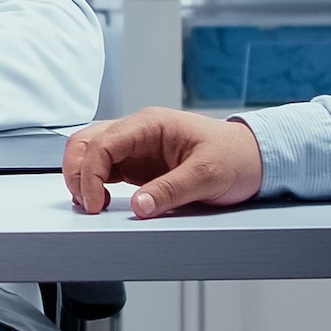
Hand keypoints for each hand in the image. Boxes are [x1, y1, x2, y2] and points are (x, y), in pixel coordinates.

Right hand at [63, 107, 264, 217]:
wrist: (254, 159)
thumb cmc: (236, 158)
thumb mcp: (208, 175)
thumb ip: (171, 190)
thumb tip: (139, 206)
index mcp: (150, 124)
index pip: (103, 143)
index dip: (90, 173)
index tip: (95, 203)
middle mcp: (137, 131)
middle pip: (86, 142)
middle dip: (76, 172)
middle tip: (87, 205)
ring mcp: (135, 147)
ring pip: (89, 153)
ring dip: (81, 176)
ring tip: (91, 204)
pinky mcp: (137, 165)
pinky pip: (103, 169)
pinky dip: (92, 183)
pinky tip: (100, 201)